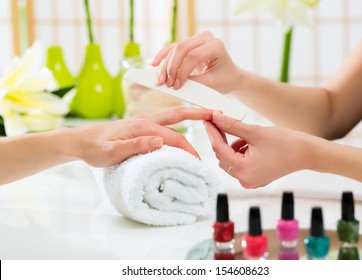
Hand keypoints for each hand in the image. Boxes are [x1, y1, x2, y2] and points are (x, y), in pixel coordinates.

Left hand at [69, 108, 213, 166]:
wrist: (80, 141)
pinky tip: (181, 127)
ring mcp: (143, 122)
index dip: (187, 149)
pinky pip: (164, 122)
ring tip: (205, 116)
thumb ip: (135, 145)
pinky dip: (177, 122)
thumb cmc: (95, 148)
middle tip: (216, 114)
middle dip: (197, 114)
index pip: (172, 137)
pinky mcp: (140, 126)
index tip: (198, 161)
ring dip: (190, 115)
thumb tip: (159, 141)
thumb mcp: (112, 151)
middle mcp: (145, 120)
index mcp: (141, 126)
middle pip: (177, 115)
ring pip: (172, 116)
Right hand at [152, 31, 240, 92]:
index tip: (176, 86)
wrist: (230, 75)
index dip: (182, 71)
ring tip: (160, 79)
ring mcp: (196, 39)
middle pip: (181, 48)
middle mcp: (206, 38)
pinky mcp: (189, 44)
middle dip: (171, 67)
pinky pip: (172, 48)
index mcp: (216, 46)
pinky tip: (154, 64)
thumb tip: (174, 85)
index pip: (194, 56)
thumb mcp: (212, 84)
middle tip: (165, 83)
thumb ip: (195, 83)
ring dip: (165, 65)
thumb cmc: (224, 80)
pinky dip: (163, 56)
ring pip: (175, 49)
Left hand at [204, 112, 311, 187]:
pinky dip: (240, 153)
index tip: (207, 118)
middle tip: (223, 121)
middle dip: (222, 138)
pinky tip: (251, 144)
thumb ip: (231, 125)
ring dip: (232, 146)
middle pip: (222, 156)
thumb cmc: (286, 143)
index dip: (212, 131)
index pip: (218, 148)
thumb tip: (215, 117)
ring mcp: (249, 181)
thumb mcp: (255, 132)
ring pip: (229, 160)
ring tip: (247, 136)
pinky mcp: (254, 179)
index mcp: (243, 170)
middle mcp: (244, 180)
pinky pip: (238, 164)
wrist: (307, 154)